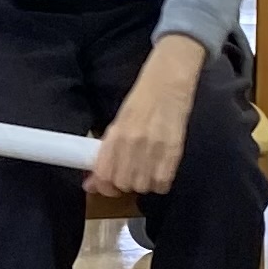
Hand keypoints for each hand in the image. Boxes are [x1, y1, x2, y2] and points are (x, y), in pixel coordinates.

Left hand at [89, 38, 203, 198]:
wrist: (169, 82)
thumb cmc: (142, 99)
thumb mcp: (119, 121)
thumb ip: (107, 151)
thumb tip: (93, 181)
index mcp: (116, 134)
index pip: (104, 174)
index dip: (103, 186)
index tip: (105, 186)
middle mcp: (133, 143)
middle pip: (123, 184)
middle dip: (123, 184)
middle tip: (128, 175)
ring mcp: (155, 147)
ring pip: (142, 186)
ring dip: (142, 184)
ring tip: (145, 171)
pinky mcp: (174, 151)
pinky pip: (163, 183)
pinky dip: (159, 182)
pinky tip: (159, 172)